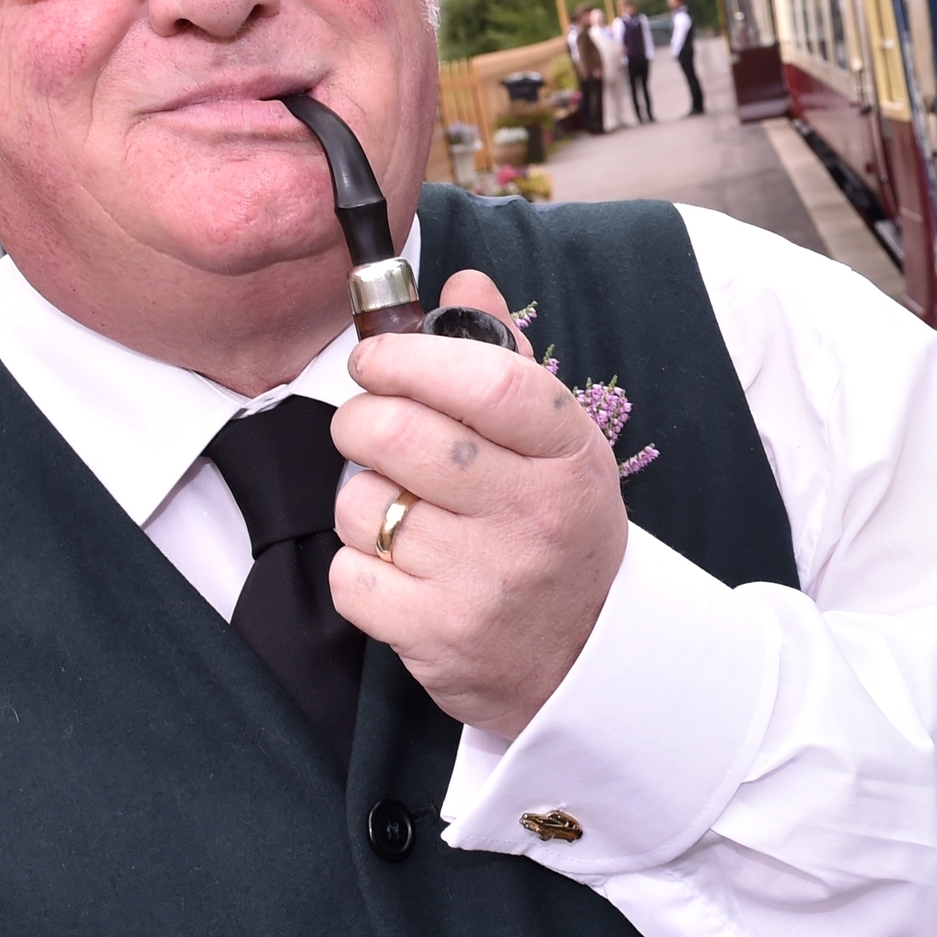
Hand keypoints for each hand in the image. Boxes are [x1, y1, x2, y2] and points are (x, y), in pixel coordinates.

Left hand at [330, 268, 630, 741]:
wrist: (586, 659)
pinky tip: (401, 570)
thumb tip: (463, 276)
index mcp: (568, 454)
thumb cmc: (557, 529)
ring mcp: (486, 580)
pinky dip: (359, 568)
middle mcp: (534, 515)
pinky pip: (349, 574)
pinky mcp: (438, 636)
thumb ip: (504, 359)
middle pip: (399, 434)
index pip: (485, 381)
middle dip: (361, 419)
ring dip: (362, 501)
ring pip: (362, 505)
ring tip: (403, 512)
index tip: (376, 359)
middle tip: (370, 427)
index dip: (410, 357)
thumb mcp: (558, 443)